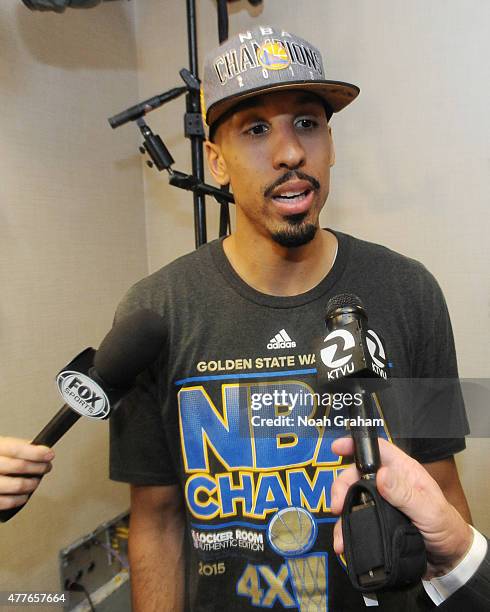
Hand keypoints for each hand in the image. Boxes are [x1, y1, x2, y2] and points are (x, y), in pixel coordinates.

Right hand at [0, 437, 53, 509]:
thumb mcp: (0, 446)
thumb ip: (17, 446)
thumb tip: (39, 449)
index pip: (16, 449)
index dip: (35, 452)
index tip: (49, 454)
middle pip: (19, 466)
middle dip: (38, 467)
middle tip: (46, 467)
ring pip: (16, 485)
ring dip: (32, 484)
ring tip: (35, 481)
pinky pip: (6, 502)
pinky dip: (20, 499)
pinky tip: (24, 495)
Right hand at [330, 437, 472, 577]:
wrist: (448, 561)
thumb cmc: (446, 528)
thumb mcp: (429, 510)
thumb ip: (406, 494)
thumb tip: (380, 475)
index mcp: (403, 471)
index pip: (377, 450)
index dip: (356, 445)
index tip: (337, 448)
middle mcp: (389, 484)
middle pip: (356, 475)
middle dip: (342, 488)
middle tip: (337, 506)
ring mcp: (380, 503)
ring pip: (352, 500)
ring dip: (342, 516)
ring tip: (340, 536)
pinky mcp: (376, 523)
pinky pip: (355, 522)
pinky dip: (346, 531)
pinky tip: (342, 543)